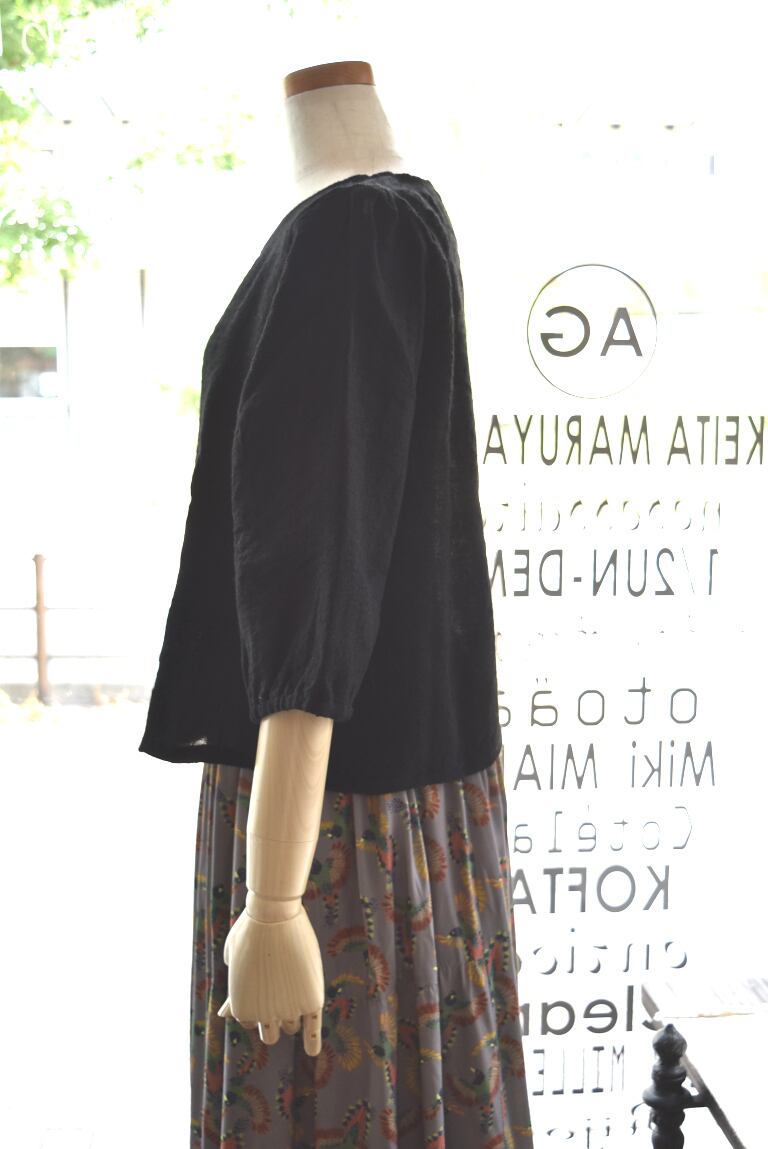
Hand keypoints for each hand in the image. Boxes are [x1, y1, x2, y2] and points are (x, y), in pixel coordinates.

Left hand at [217, 901, 324, 1056]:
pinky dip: (311, 1040)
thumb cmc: (249, 931)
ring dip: (291, 1013)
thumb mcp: (233, 960)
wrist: (274, 913)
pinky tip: (312, 1052)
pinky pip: (313, 1028)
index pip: (249, 1022)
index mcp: (240, 1008)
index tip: (261, 983)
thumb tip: (224, 1014)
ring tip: (292, 982)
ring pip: (290, 1025)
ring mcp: (289, 1009)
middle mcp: (263, 1015)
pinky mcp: (312, 999)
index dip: (256, 1003)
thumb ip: (232, 990)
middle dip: (273, 1017)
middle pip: (270, 1032)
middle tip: (278, 990)